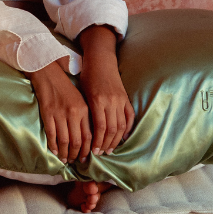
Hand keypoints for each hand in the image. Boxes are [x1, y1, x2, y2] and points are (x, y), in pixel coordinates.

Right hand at [26, 59, 90, 163]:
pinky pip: (51, 135)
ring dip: (64, 153)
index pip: (88, 135)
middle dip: (76, 154)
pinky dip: (53, 145)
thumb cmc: (65, 87)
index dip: (87, 149)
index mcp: (84, 109)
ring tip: (64, 159)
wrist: (48, 73)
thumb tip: (88, 138)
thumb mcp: (80, 99)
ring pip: (64, 141)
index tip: (85, 157)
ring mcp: (59, 114)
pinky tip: (54, 151)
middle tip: (75, 161)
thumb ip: (85, 116)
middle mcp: (73, 113)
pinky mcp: (47, 114)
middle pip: (77, 141)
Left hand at [78, 26, 134, 155]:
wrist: (101, 59)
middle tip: (101, 153)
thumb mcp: (82, 93)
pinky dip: (128, 129)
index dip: (97, 142)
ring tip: (110, 149)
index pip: (100, 127)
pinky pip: (130, 116)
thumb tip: (83, 132)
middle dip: (106, 144)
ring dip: (116, 140)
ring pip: (121, 126)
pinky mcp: (126, 98)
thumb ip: (85, 111)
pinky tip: (123, 138)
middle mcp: (110, 101)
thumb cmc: (87, 76)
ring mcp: (120, 100)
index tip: (93, 152)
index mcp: (97, 100)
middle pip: (111, 130)